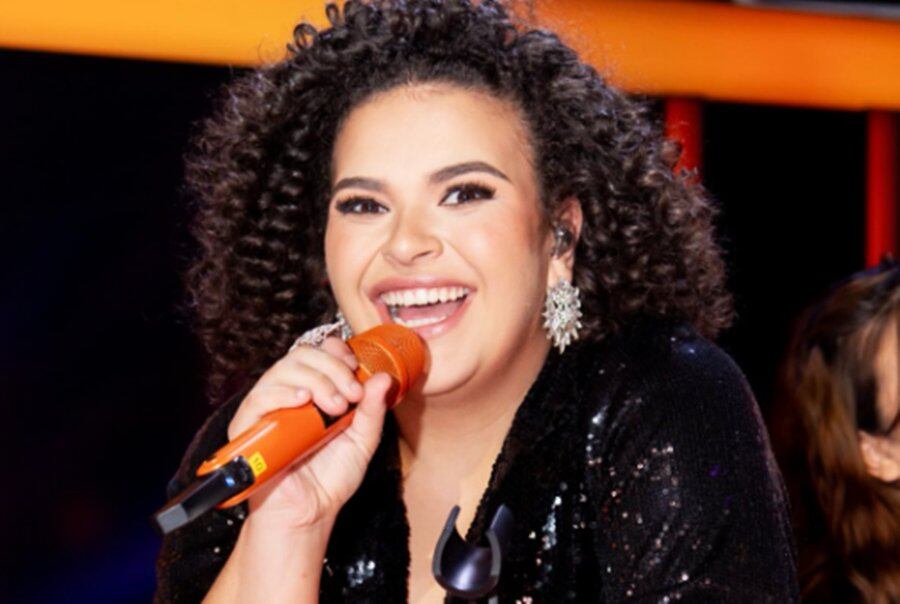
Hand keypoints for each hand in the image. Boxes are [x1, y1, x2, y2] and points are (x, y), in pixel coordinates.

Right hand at [227, 336, 392, 531]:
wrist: (309, 513)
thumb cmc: (330, 478)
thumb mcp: (362, 441)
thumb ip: (373, 410)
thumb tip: (384, 377)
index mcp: (315, 392)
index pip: (318, 352)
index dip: (336, 351)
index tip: (355, 368)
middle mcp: (290, 394)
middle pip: (302, 355)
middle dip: (332, 368)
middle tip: (350, 395)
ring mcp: (268, 408)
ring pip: (282, 370)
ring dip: (315, 380)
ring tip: (334, 406)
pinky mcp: (248, 427)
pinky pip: (258, 397)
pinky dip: (281, 393)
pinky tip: (302, 401)